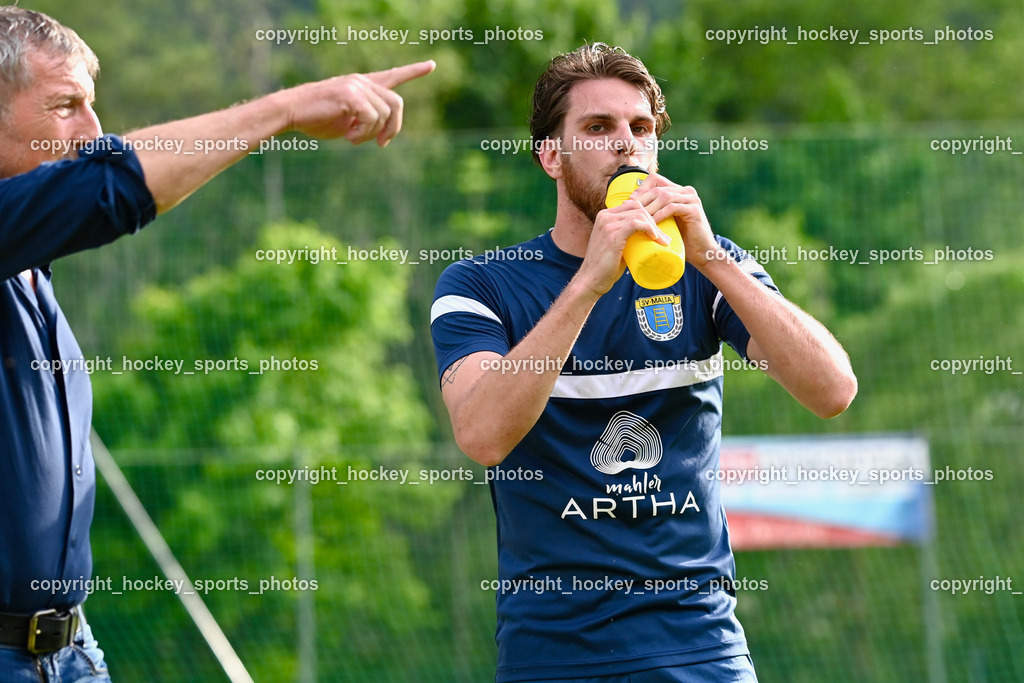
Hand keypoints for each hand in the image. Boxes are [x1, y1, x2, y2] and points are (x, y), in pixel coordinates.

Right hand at [280, 60, 435, 146]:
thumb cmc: (316, 119)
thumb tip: (385, 133)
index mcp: (362, 85)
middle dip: (394, 128)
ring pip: (384, 114)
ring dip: (371, 134)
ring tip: (353, 139)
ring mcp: (356, 86)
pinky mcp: (350, 95)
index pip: (393, 75)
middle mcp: (361, 81)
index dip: (413, 71)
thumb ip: (367, 120)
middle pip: (397, 103)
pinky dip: (363, 133)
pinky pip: (371, 118)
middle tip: (382, 144)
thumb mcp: (347, 122)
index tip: (431, 65)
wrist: (290, 112)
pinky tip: (349, 137)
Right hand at [575, 199, 670, 296]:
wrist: (591, 280)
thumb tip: (646, 238)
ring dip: (655, 226)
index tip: (659, 229)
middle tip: (664, 237)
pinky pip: (636, 223)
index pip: (632, 205)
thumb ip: (626, 238)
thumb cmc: (605, 267)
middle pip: (638, 207)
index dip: (648, 214)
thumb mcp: (616, 246)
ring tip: (663, 240)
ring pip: (639, 214)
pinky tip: (655, 237)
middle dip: (654, 219)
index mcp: (605, 216)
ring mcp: (608, 224)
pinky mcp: (612, 234)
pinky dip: (649, 228)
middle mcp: (605, 216)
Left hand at [631, 173, 719, 268]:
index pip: (656, 179)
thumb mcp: (665, 221)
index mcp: (678, 191)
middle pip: (658, 188)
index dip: (641, 188)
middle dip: (641, 199)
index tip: (629, 202)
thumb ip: (655, 211)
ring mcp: (691, 199)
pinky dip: (659, 214)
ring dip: (648, 207)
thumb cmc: (680, 239)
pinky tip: (651, 223)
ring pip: (664, 196)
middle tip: (628, 210)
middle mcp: (686, 191)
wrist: (701, 252)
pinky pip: (672, 207)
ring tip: (638, 218)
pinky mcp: (693, 209)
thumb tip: (629, 208)